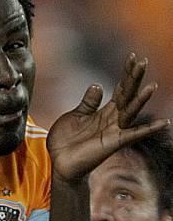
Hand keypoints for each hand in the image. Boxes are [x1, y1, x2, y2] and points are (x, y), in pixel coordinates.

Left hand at [47, 53, 169, 180]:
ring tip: (152, 86)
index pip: (120, 89)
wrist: (58, 163)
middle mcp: (112, 120)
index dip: (126, 74)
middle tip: (142, 62)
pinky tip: (163, 122)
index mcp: (103, 112)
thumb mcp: (75, 116)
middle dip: (134, 79)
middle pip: (127, 96)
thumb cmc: (65, 141)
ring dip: (140, 99)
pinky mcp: (112, 143)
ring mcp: (113, 131)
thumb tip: (98, 85)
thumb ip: (88, 103)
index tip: (132, 57)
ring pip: (131, 112)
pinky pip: (133, 135)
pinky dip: (148, 129)